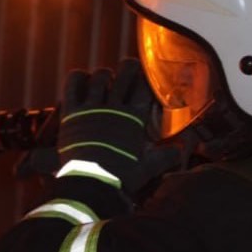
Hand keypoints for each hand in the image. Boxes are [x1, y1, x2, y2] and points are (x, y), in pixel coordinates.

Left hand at [56, 59, 180, 196]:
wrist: (91, 184)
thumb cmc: (120, 177)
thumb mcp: (147, 169)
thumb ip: (165, 157)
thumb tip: (180, 151)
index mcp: (134, 118)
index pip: (144, 87)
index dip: (146, 78)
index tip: (146, 78)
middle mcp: (114, 108)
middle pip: (125, 73)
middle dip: (129, 67)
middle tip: (129, 68)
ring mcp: (92, 108)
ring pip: (100, 76)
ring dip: (104, 75)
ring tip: (105, 78)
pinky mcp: (71, 113)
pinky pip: (73, 85)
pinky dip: (78, 78)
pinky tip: (81, 79)